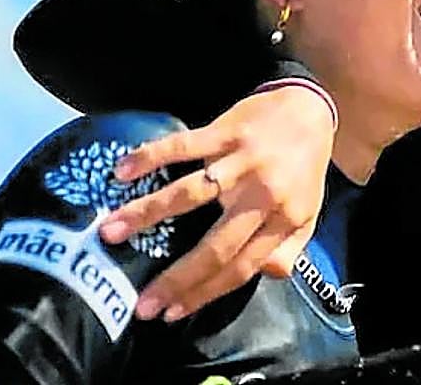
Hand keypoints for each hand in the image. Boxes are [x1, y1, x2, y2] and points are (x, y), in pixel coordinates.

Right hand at [99, 83, 335, 320]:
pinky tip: (122, 172)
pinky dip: (152, 157)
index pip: (241, 267)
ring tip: (109, 233)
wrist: (311, 108)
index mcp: (284, 218)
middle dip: (175, 278)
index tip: (170, 313)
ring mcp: (242, 161)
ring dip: (147, 214)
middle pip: (215, 245)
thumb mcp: (309, 213)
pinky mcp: (226, 131)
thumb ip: (289, 249)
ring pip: (190, 194)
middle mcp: (262, 194)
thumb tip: (261, 275)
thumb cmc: (303, 167)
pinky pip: (184, 145)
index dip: (205, 293)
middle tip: (138, 302)